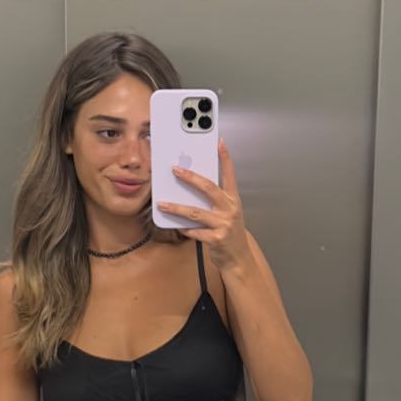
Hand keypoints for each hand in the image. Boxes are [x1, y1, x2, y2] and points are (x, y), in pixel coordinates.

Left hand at [158, 139, 250, 270]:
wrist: (238, 257)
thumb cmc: (229, 232)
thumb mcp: (227, 212)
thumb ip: (213, 200)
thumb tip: (191, 185)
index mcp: (233, 199)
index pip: (229, 174)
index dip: (225, 158)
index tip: (219, 143)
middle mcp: (230, 209)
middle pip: (209, 188)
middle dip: (190, 177)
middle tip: (175, 169)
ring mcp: (224, 224)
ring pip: (196, 212)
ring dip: (176, 207)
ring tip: (162, 204)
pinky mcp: (216, 239)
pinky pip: (194, 231)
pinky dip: (184, 228)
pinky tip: (177, 226)